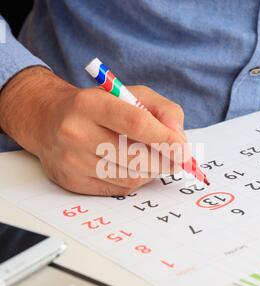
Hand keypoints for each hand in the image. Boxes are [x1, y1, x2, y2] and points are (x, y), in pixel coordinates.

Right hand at [0, 67, 185, 195]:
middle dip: (164, 161)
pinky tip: (130, 167)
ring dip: (151, 171)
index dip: (165, 139)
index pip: (135, 123)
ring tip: (151, 159)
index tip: (184, 150)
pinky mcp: (72, 182)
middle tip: (176, 158)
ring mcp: (72, 161)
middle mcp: (76, 132)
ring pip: (130, 177)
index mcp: (91, 104)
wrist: (48, 120)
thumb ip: (162, 110)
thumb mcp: (130, 95)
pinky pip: (118, 190)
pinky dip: (134, 181)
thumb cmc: (97, 107)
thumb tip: (180, 140)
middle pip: (136, 157)